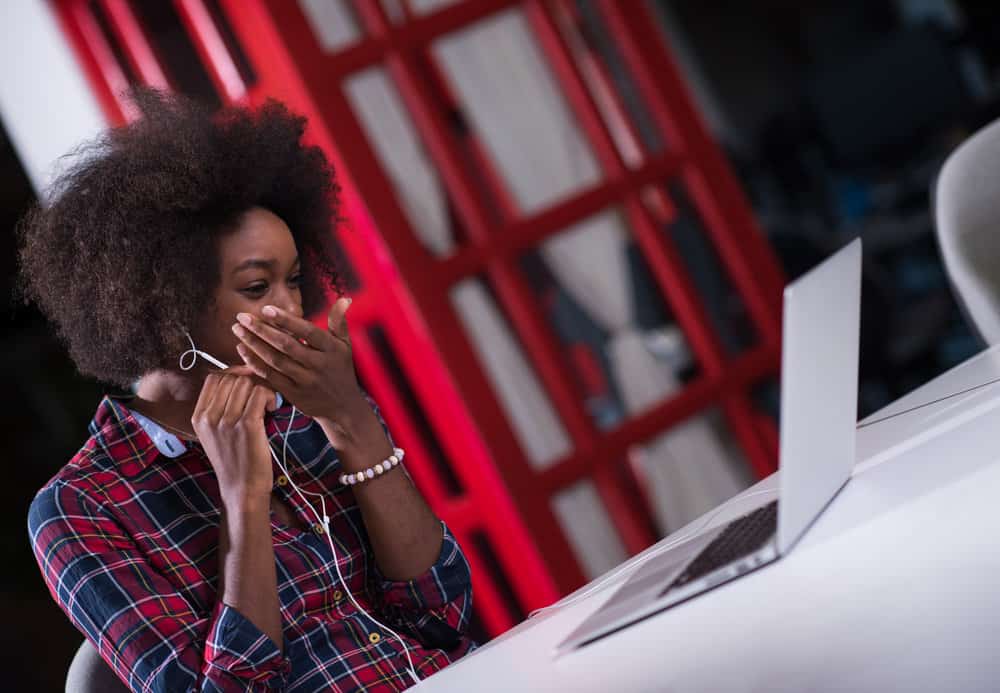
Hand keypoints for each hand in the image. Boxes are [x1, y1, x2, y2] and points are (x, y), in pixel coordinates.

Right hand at [191, 365, 278, 507]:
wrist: (242, 489)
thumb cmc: (234, 460)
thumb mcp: (215, 434)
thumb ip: (219, 409)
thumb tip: (237, 378)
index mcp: (199, 417)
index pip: (214, 378)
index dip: (235, 373)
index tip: (249, 382)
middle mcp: (209, 417)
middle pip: (232, 378)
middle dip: (251, 381)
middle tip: (262, 394)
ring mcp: (227, 421)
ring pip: (247, 383)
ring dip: (262, 388)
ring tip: (267, 404)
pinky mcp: (247, 426)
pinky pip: (260, 393)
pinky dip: (271, 396)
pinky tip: (273, 408)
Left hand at [230, 297, 365, 422]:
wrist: (343, 406)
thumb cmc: (341, 369)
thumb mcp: (345, 345)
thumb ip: (339, 321)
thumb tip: (344, 298)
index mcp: (331, 349)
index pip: (307, 332)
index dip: (286, 321)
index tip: (266, 309)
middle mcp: (318, 365)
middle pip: (286, 345)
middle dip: (261, 330)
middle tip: (242, 317)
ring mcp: (305, 381)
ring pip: (275, 360)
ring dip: (254, 345)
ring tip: (238, 330)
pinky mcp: (294, 394)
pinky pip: (270, 377)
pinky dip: (254, 364)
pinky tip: (242, 351)